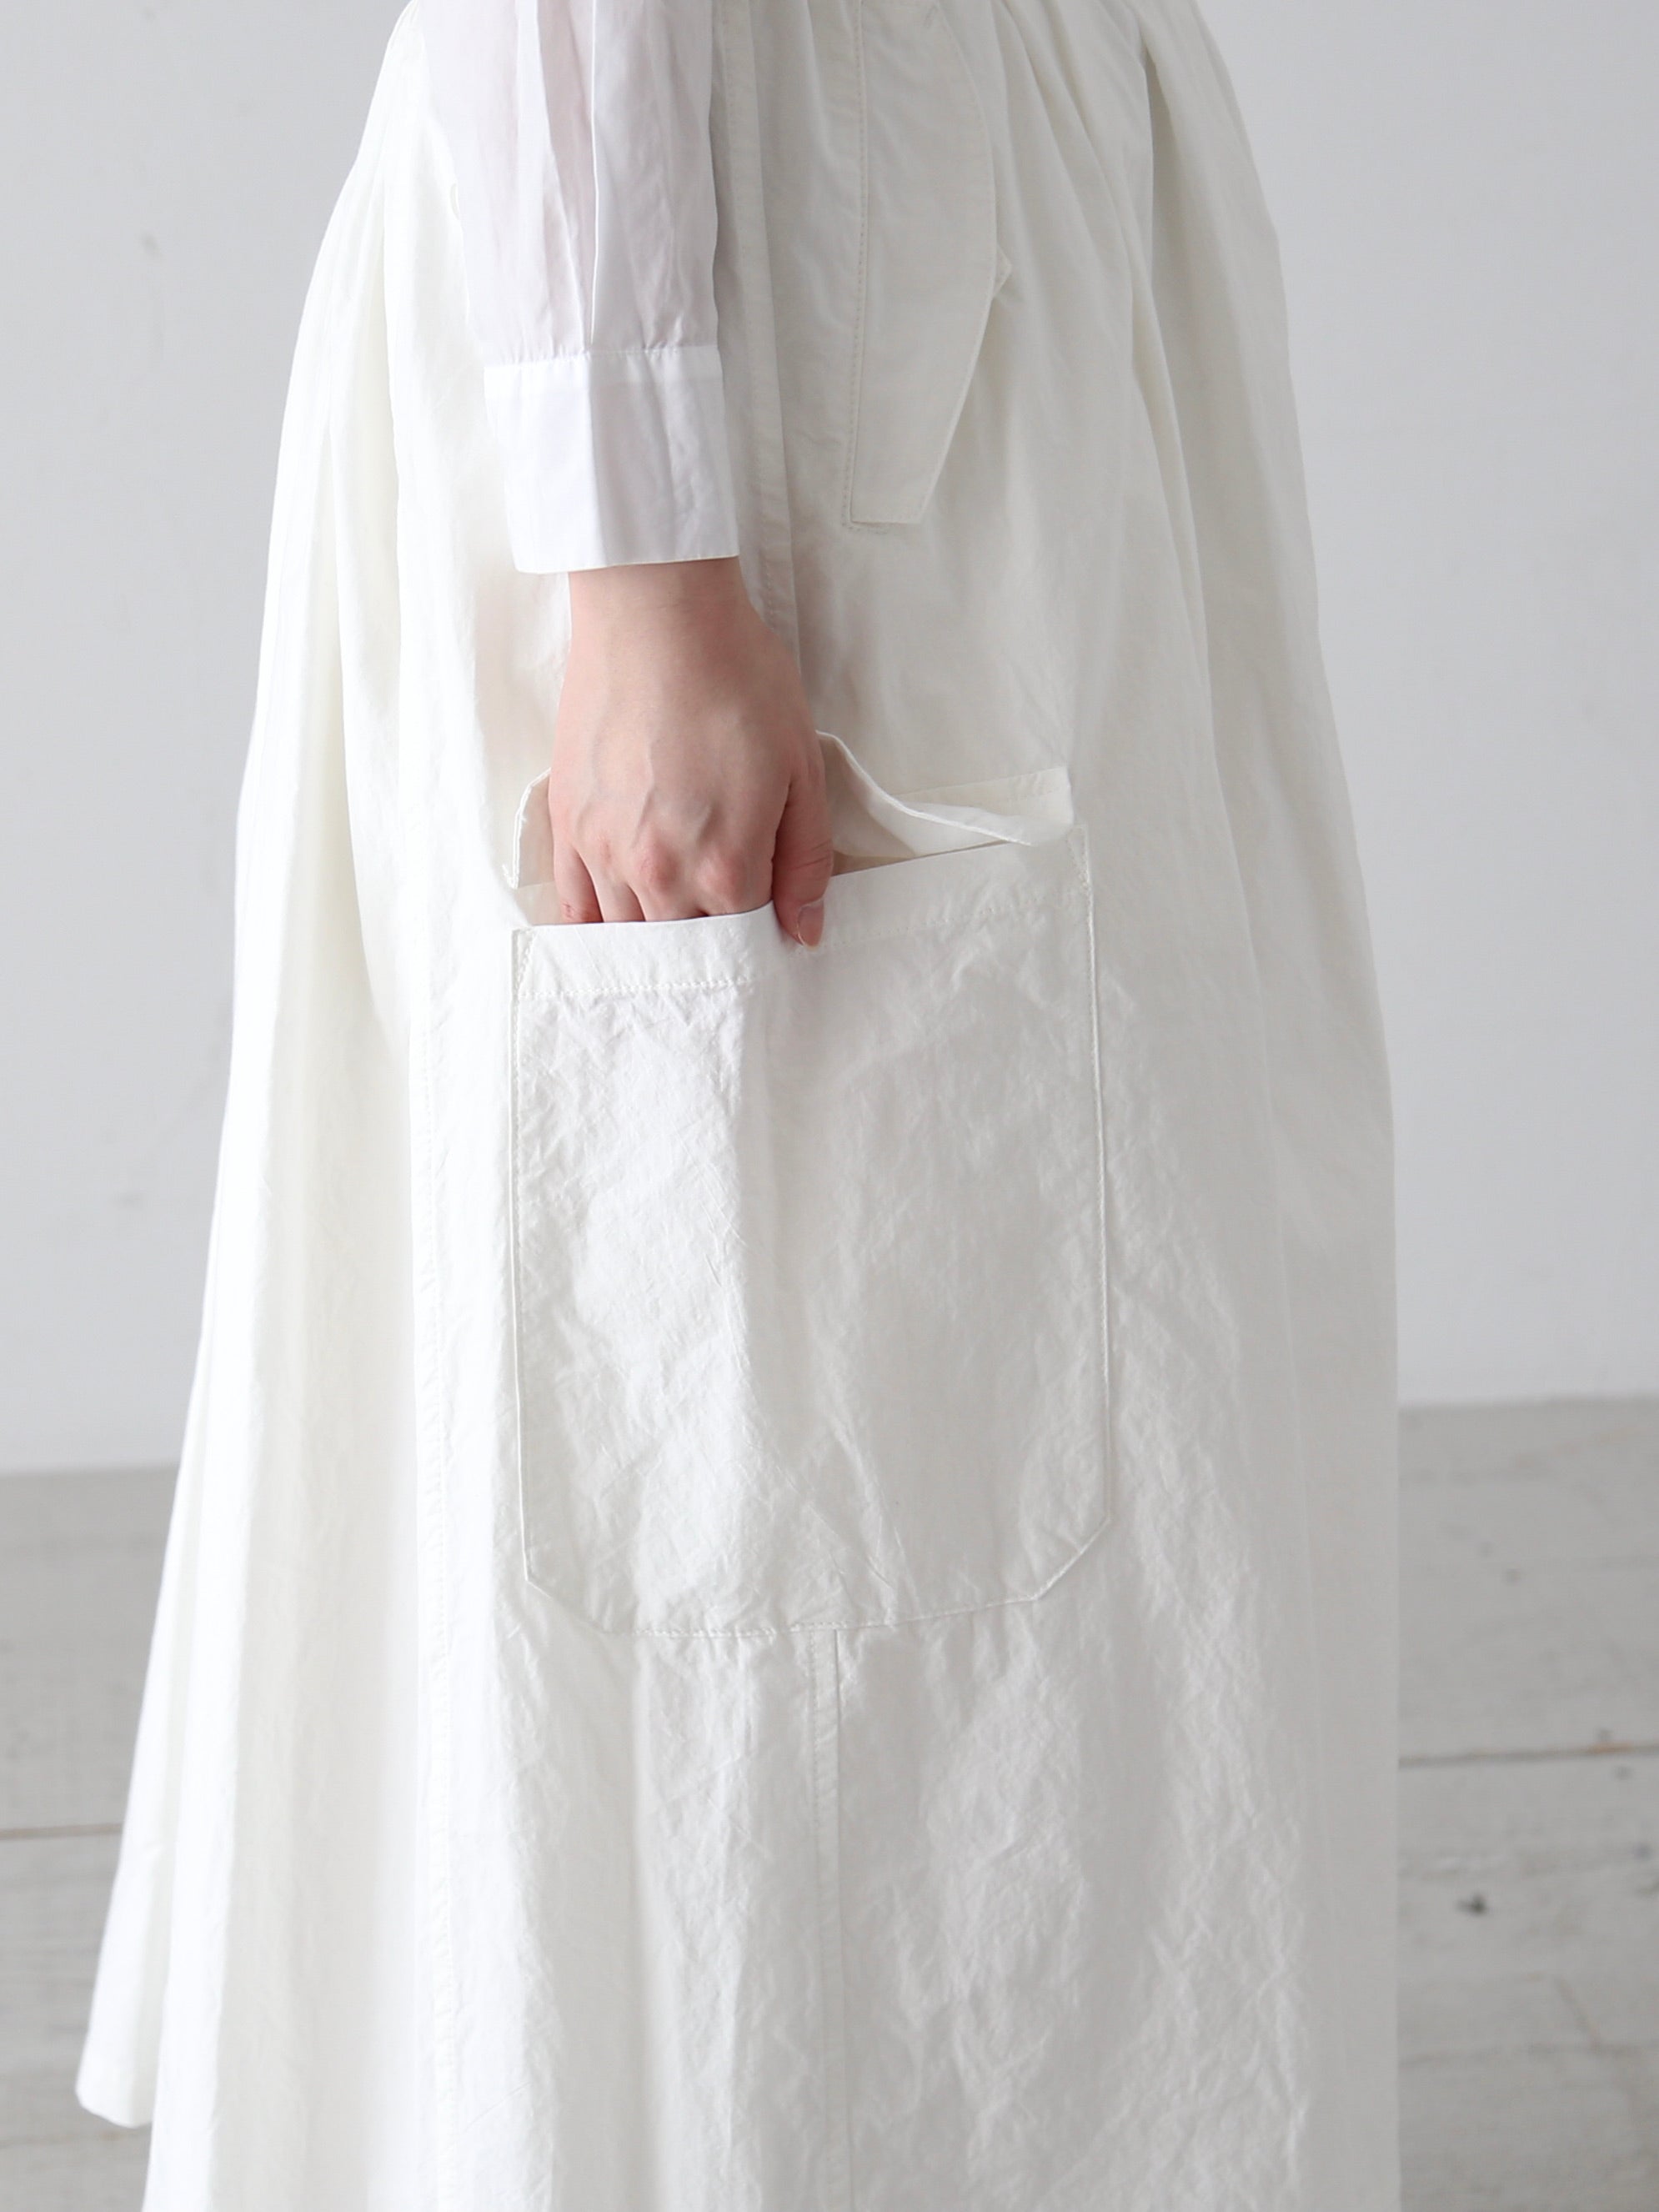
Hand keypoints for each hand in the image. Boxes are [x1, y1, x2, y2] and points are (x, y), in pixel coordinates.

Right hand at [548, 556, 832, 945]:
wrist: (657, 614)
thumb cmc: (738, 680)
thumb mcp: (801, 769)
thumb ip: (805, 860)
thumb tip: (803, 933)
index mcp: (725, 866)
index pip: (742, 943)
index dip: (758, 941)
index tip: (765, 933)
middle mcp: (659, 873)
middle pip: (683, 949)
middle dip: (706, 951)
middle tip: (719, 936)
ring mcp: (605, 852)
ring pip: (627, 936)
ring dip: (652, 942)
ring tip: (671, 935)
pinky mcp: (568, 824)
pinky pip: (572, 905)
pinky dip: (594, 928)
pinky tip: (610, 934)